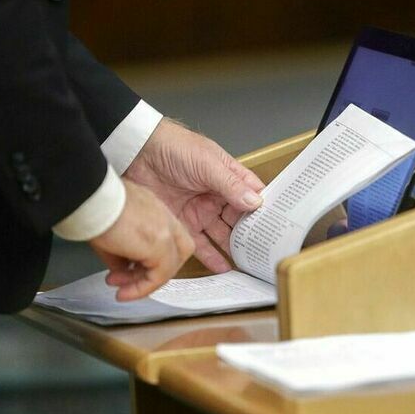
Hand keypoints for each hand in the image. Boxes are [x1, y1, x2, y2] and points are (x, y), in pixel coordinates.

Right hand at [89, 179, 194, 300]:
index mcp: (155, 210)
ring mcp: (165, 231)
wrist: (88, 196)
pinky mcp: (160, 244)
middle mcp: (165, 218)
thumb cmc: (92, 204)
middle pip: (178, 251)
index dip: (153, 257)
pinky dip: (143, 287)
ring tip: (120, 288)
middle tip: (131, 279)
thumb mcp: (109, 230)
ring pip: (170, 264)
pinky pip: (160, 274)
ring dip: (145, 281)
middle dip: (156, 270)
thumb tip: (121, 270)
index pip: (167, 237)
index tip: (129, 268)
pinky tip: (124, 292)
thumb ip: (120, 253)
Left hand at [125, 119, 264, 272]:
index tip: (277, 227)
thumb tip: (255, 202)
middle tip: (264, 251)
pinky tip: (224, 267)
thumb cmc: (174, 146)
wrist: (137, 151)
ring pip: (223, 235)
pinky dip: (212, 257)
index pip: (253, 198)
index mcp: (228, 179)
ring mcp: (200, 211)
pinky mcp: (182, 223)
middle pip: (240, 220)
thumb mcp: (208, 163)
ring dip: (234, 248)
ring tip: (248, 263)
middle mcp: (217, 197)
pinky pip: (200, 245)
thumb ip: (231, 185)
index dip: (265, 212)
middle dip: (252, 235)